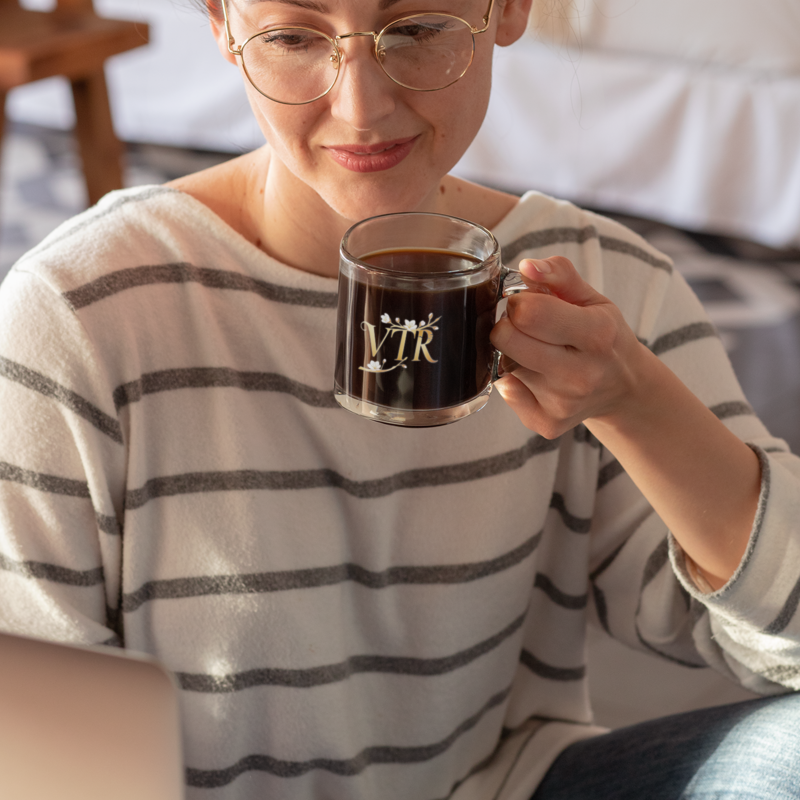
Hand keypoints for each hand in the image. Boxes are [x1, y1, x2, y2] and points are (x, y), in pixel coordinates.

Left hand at [490, 256, 644, 437]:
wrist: (624, 387)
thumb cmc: (603, 335)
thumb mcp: (592, 298)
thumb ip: (559, 274)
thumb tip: (527, 268)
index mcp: (596, 334)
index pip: (529, 313)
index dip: (519, 302)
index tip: (528, 304)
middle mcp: (581, 374)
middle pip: (507, 340)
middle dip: (508, 326)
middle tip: (527, 327)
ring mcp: (563, 403)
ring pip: (503, 365)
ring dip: (512, 354)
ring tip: (539, 352)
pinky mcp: (548, 424)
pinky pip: (505, 392)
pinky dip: (513, 381)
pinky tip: (536, 376)